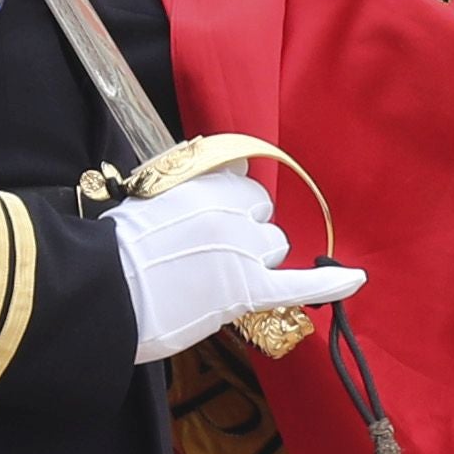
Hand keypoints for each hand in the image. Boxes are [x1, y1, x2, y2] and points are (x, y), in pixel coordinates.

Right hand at [112, 164, 362, 361]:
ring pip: (274, 249)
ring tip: (212, 280)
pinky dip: (331, 283)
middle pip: (264, 220)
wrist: (96, 289)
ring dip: (255, 262)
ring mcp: (242, 250)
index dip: (232, 211)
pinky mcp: (246, 289)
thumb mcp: (148, 195)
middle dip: (245, 236)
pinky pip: (301, 283)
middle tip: (204, 258)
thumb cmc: (110, 248)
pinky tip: (357, 279)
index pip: (246, 188)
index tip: (211, 224)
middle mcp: (232, 212)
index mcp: (206, 185)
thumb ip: (195, 181)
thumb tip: (237, 163)